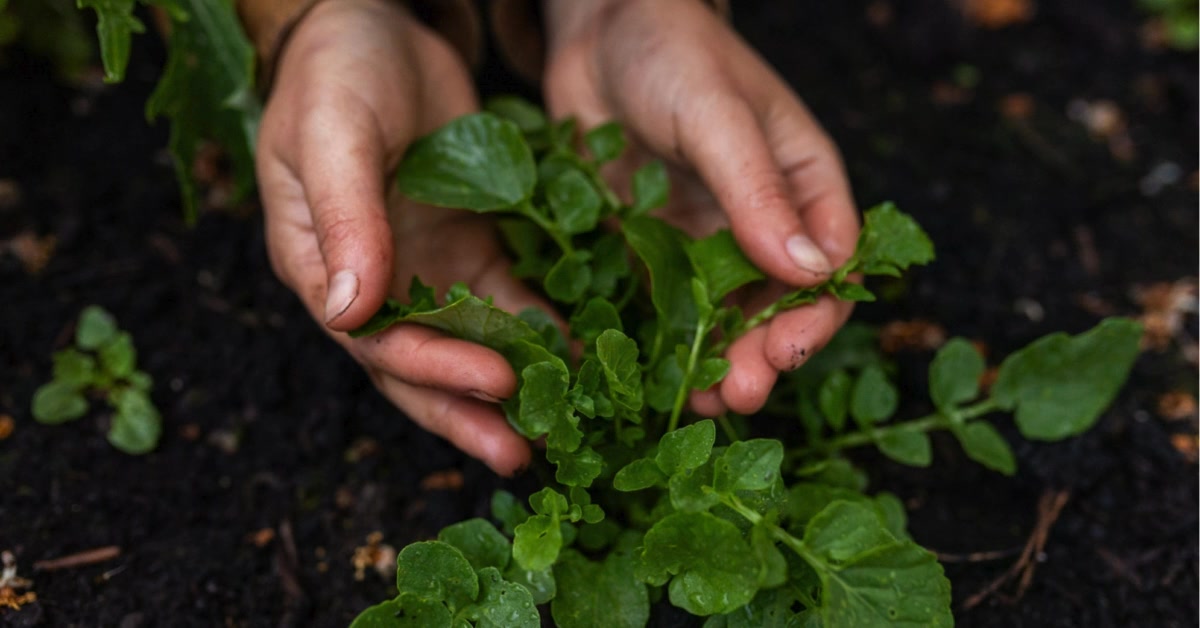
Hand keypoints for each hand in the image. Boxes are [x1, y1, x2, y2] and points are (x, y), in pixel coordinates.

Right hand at [256, 0, 548, 473]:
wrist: (374, 27)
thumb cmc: (338, 74)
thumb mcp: (333, 133)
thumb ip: (343, 216)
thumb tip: (349, 310)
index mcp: (321, 265)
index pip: (374, 337)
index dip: (431, 366)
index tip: (494, 381)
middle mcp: (371, 283)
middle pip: (417, 367)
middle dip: (467, 412)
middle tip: (522, 454)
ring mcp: (421, 272)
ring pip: (465, 347)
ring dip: (506, 391)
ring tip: (557, 431)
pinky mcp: (466, 252)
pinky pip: (504, 303)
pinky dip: (536, 334)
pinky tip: (578, 359)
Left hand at [543, 0, 861, 416]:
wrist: (597, 30)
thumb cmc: (673, 53)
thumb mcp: (720, 115)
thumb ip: (758, 190)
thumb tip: (813, 271)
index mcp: (804, 185)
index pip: (829, 266)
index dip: (813, 316)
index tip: (784, 350)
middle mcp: (762, 222)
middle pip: (775, 306)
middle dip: (760, 355)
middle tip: (736, 395)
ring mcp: (705, 241)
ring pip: (721, 319)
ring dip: (713, 363)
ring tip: (697, 405)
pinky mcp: (653, 249)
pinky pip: (663, 306)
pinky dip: (659, 342)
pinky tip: (644, 374)